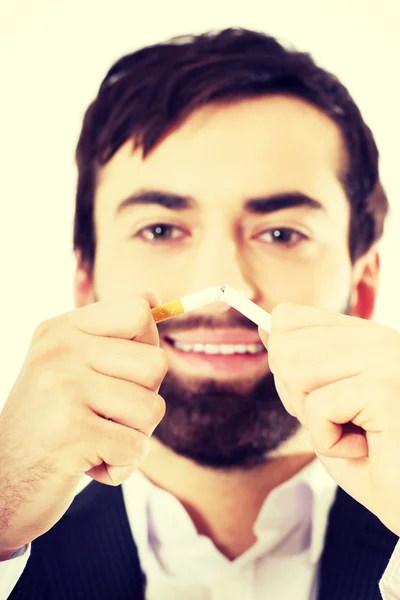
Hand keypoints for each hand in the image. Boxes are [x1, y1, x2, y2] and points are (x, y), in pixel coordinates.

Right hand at [0, 299, 166, 557]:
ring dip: (133, 436)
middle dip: (143, 399)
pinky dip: (120, 465)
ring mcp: (64, 388)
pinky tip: (87, 463)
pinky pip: (137, 448)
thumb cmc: (49, 422)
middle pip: (156, 363)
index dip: (146, 347)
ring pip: (152, 409)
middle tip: (105, 414)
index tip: (120, 372)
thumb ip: (112, 334)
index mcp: (61, 329)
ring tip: (95, 438)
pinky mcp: (72, 432)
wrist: (1, 482)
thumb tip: (155, 297)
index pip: (139, 313)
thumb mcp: (70, 366)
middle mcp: (60, 351)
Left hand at [260, 304, 399, 534]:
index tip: (313, 395)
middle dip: (294, 397)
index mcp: (366, 335)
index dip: (282, 363)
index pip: (289, 319)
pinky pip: (318, 408)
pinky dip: (331, 443)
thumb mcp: (325, 406)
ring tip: (354, 434)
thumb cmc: (375, 462)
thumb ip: (299, 364)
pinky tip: (368, 449)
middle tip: (338, 423)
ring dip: (313, 420)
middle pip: (284, 347)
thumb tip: (263, 327)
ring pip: (294, 371)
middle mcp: (380, 337)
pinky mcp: (385, 388)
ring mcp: (387, 358)